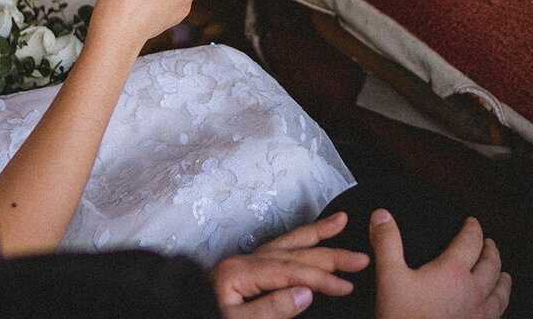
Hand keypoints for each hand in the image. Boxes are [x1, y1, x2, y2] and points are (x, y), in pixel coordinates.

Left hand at [211, 212, 369, 318]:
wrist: (171, 316)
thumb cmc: (202, 318)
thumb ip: (270, 308)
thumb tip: (306, 291)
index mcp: (238, 273)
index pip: (291, 270)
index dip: (322, 277)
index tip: (347, 286)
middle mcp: (242, 262)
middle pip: (294, 253)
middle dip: (329, 255)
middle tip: (361, 258)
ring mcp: (242, 264)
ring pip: (286, 244)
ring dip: (315, 236)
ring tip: (341, 223)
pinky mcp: (243, 272)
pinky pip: (276, 250)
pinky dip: (296, 243)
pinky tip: (309, 240)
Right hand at [371, 211, 511, 318]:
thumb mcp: (389, 278)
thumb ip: (387, 244)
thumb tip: (383, 218)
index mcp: (453, 272)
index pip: (471, 240)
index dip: (473, 227)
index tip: (472, 222)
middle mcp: (472, 292)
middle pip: (491, 264)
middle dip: (491, 251)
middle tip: (489, 244)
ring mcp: (478, 315)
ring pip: (499, 293)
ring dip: (502, 281)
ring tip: (504, 276)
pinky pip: (496, 317)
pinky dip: (498, 308)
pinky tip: (493, 312)